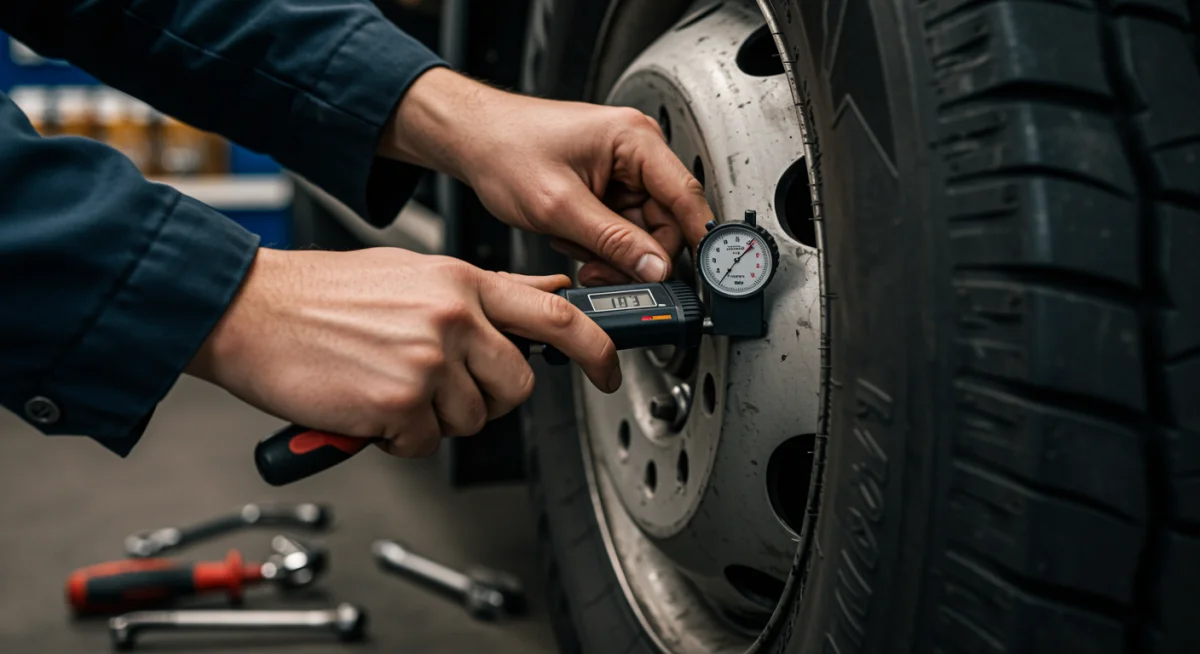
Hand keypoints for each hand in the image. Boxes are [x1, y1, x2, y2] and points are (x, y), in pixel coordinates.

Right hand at [186, 248, 618, 456]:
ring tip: (390, 386)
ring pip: (472, 419)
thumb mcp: (416, 275)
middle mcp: (454, 317)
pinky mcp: (399, 402)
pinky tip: (368, 404)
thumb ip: (483, 292)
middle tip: (443, 390)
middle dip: (488, 399)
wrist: (252, 310)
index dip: (595, 348)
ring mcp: (429, 360)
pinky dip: (398, 437)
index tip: (606, 371)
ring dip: (434, 418)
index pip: (556, 314)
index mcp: (461, 282)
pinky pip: (424, 443)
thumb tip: (545, 292)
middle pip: (517, 385)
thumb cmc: (324, 295)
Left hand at [379, 68, 713, 285]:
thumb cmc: (505, 150)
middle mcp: (636, 151)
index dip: (697, 239)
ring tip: (573, 246)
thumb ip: (613, 241)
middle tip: (601, 272)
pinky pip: (620, 229)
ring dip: (611, 252)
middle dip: (635, 255)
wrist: (472, 141)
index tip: (702, 276)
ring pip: (641, 232)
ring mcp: (622, 170)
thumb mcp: (559, 207)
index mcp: (634, 140)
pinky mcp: (608, 187)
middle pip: (665, 222)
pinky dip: (598, 244)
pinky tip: (570, 237)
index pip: (687, 195)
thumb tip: (655, 268)